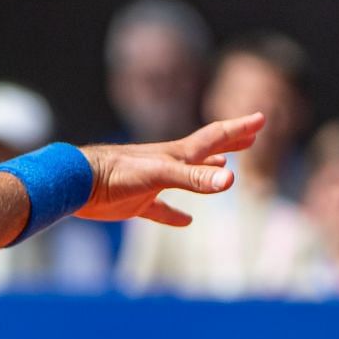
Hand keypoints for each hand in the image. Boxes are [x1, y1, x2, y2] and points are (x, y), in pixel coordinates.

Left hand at [78, 112, 264, 225]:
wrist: (78, 184)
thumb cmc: (118, 173)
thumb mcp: (162, 174)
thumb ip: (195, 178)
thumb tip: (230, 180)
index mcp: (177, 154)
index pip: (215, 137)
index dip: (238, 128)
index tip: (260, 118)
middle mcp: (167, 164)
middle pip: (205, 152)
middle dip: (229, 142)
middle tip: (250, 136)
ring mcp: (151, 183)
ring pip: (187, 177)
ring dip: (206, 172)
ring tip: (223, 166)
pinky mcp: (136, 203)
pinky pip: (161, 209)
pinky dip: (175, 214)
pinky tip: (186, 220)